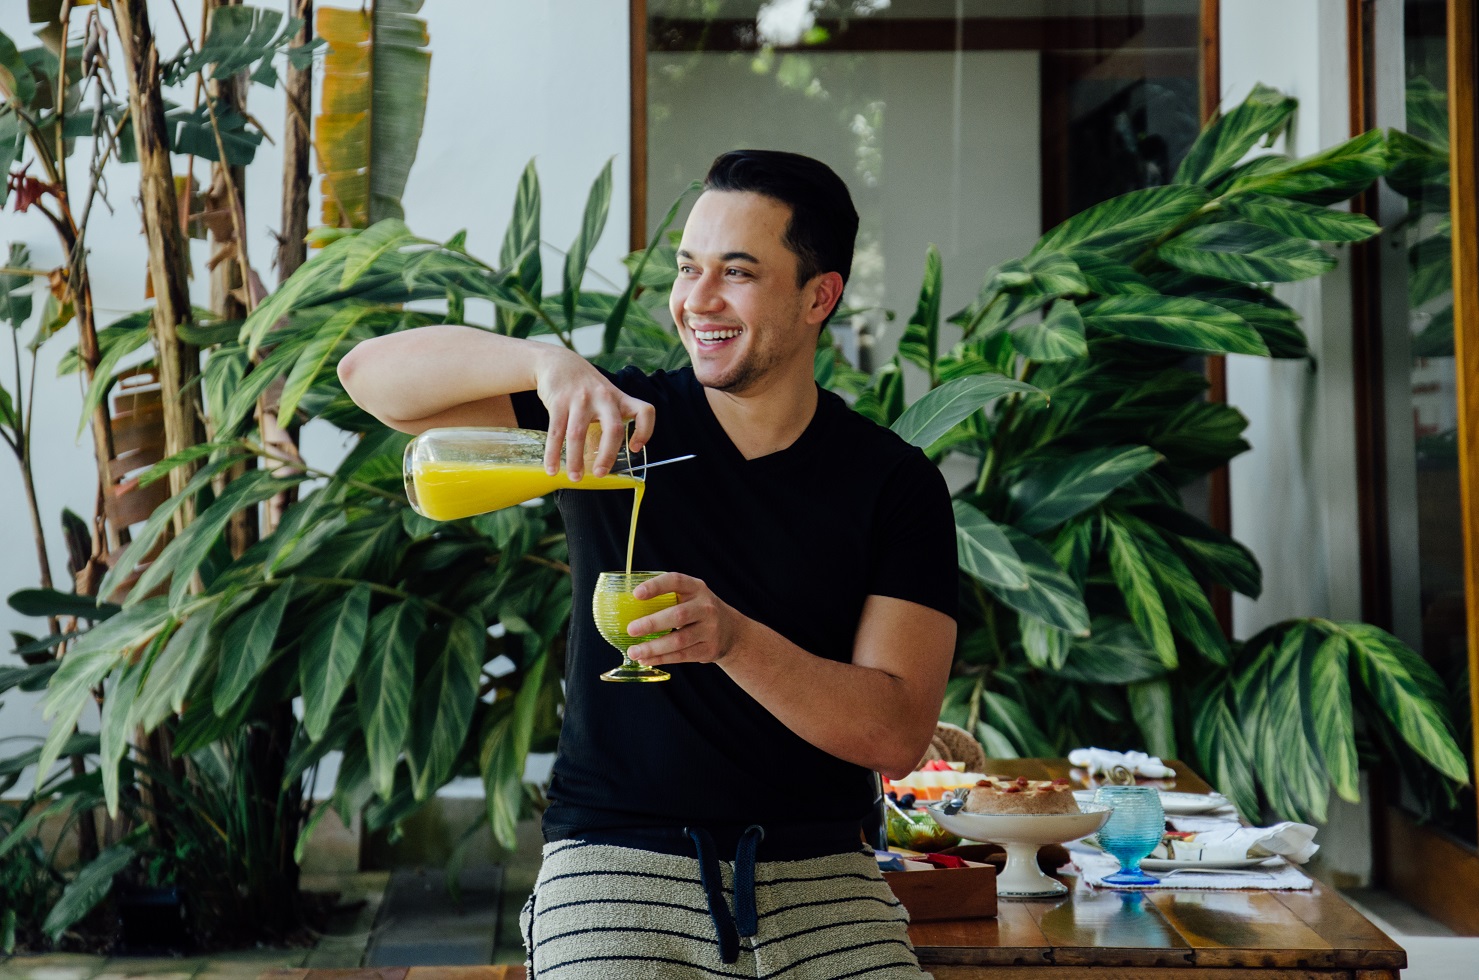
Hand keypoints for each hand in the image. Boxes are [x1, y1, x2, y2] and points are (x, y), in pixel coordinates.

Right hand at [534, 348, 654, 479]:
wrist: (559, 362)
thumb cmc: (586, 387)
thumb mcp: (605, 397)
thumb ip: (609, 421)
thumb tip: (603, 458)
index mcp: (619, 398)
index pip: (644, 411)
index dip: (645, 431)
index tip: (635, 448)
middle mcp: (603, 397)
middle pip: (612, 429)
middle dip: (607, 455)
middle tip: (601, 474)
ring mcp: (580, 399)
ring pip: (578, 434)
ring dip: (576, 460)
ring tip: (575, 477)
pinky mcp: (558, 401)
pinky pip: (556, 432)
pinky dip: (553, 453)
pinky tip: (553, 468)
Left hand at [626, 572, 745, 666]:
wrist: (731, 631)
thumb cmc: (698, 611)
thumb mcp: (690, 597)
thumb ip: (667, 598)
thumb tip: (626, 607)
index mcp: (696, 588)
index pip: (676, 581)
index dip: (656, 586)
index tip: (636, 594)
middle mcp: (706, 607)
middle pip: (678, 615)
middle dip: (652, 623)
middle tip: (630, 630)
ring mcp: (710, 629)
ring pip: (679, 640)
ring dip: (653, 647)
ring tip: (633, 652)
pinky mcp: (709, 649)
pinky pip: (682, 656)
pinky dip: (662, 659)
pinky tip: (646, 659)